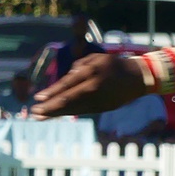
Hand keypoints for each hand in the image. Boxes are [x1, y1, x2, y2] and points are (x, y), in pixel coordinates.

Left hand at [31, 52, 148, 116]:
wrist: (139, 77)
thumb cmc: (114, 65)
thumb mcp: (96, 58)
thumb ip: (79, 66)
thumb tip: (66, 77)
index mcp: (91, 72)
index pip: (67, 84)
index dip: (51, 93)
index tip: (38, 98)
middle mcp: (94, 87)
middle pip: (68, 99)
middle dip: (50, 107)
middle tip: (35, 113)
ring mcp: (99, 99)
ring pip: (74, 108)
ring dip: (56, 113)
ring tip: (41, 117)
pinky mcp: (103, 108)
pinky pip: (82, 111)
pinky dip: (69, 113)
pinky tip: (57, 114)